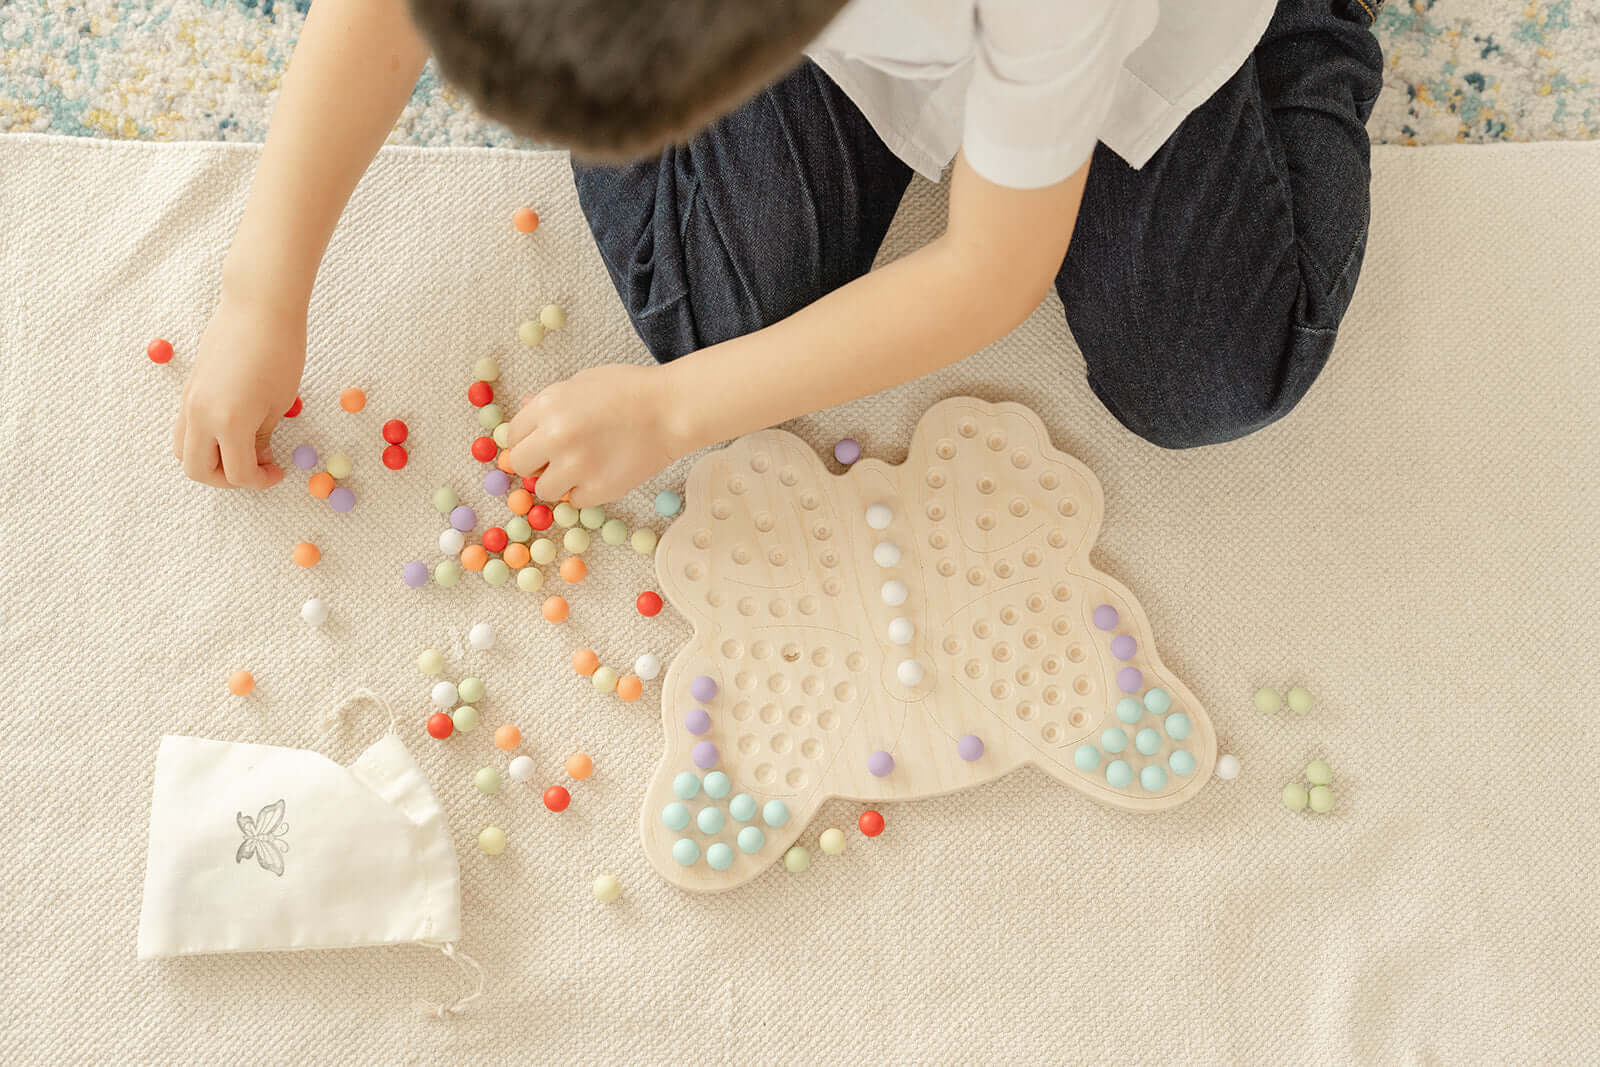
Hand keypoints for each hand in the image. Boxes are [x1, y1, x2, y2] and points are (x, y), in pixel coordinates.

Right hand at [172, 293, 304, 488]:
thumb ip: (261, 437)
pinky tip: (229, 431)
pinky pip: (185, 428)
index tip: (277, 471)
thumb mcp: (278, 403)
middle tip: (254, 469)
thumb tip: (255, 458)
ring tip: (240, 451)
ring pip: (183, 451)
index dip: (260, 480)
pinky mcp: (188, 390)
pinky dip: (202, 440)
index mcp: (229, 422)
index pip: (236, 473)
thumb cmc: (280, 352)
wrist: (257, 308)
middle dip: (226, 479)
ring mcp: (189, 402)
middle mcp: (200, 416)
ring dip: (209, 461)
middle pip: (198, 471)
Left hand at [505, 363, 691, 505]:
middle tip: (556, 461)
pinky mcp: (599, 488)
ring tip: (582, 469)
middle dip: (536, 465)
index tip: (540, 445)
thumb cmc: (630, 390)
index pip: (513, 437)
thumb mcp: (583, 382)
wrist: (671, 410)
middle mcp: (556, 437)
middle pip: (522, 466)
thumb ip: (550, 400)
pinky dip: (586, 492)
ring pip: (545, 490)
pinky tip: (602, 474)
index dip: (527, 442)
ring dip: (559, 482)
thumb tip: (524, 410)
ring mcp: (577, 466)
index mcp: (548, 406)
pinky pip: (576, 500)